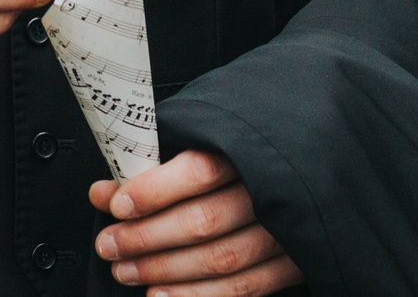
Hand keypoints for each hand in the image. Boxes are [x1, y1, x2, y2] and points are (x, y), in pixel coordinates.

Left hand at [90, 151, 299, 294]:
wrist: (313, 151)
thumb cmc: (243, 146)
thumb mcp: (203, 138)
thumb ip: (156, 164)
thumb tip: (104, 191)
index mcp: (249, 145)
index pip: (199, 170)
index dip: (154, 191)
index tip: (116, 204)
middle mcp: (272, 188)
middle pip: (204, 221)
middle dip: (146, 238)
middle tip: (108, 245)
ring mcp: (288, 228)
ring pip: (222, 260)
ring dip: (165, 272)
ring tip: (126, 272)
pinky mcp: (297, 259)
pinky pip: (247, 288)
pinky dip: (200, 296)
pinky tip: (162, 296)